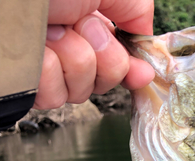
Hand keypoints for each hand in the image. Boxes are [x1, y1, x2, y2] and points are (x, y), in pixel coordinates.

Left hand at [34, 0, 154, 109]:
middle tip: (77, 27)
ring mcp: (48, 69)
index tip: (139, 74)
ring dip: (72, 58)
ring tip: (50, 32)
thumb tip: (146, 42)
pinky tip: (36, 49)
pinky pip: (55, 96)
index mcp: (87, 25)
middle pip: (105, 80)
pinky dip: (47, 70)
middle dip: (100, 54)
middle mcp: (69, 48)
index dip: (130, 68)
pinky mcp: (28, 86)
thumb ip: (135, 11)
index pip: (118, 60)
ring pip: (81, 90)